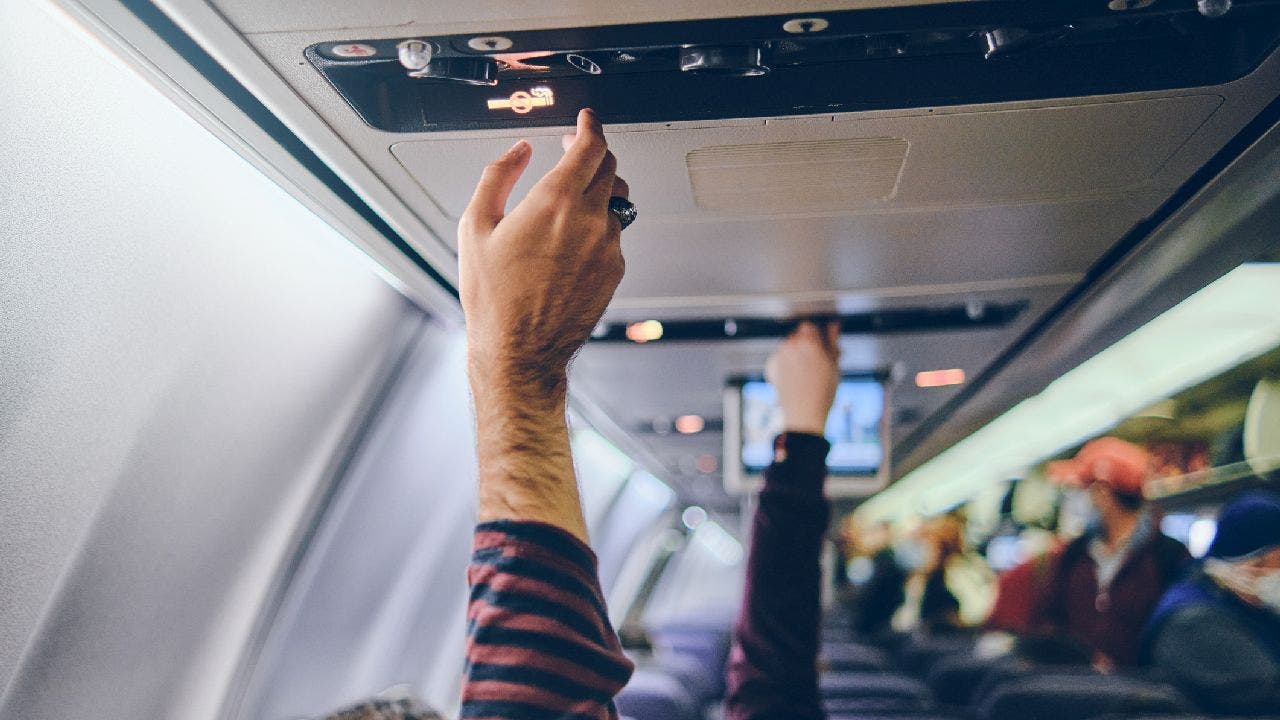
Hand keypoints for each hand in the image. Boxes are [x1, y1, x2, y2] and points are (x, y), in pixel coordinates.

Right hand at [459, 108, 628, 399]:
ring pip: (616, 199)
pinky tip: (572, 238)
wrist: (519, 350)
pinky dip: (599, 223)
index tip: (585, 119)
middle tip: (573, 152)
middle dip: (592, 152)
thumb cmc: (494, 297)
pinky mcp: (615, 270)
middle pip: (609, 166)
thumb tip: (518, 151)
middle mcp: (589, 221)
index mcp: (555, 202)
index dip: (591, 125)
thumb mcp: (475, 226)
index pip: (592, 146)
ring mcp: (607, 246)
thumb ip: (498, 176)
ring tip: (572, 196)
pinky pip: (614, 232)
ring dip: (598, 188)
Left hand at [765, 321, 839, 435]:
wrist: (804, 415)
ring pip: (789, 347)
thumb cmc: (822, 393)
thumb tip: (833, 326)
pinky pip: (780, 358)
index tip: (823, 343)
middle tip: (819, 358)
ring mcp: (778, 357)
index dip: (817, 334)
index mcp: (807, 343)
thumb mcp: (834, 365)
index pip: (809, 326)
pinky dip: (788, 363)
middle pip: (797, 335)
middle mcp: (789, 347)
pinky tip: (798, 376)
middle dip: (808, 343)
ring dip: (798, 353)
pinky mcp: (771, 368)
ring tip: (810, 370)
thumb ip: (832, 342)